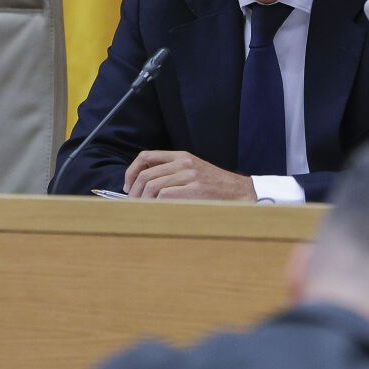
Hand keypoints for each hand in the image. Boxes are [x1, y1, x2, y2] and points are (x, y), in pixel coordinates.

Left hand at [123, 150, 256, 200]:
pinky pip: (165, 196)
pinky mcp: (195, 190)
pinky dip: (156, 205)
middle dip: (134, 192)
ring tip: (143, 211)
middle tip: (132, 205)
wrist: (240, 192)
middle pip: (146, 175)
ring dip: (143, 201)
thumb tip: (143, 185)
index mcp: (181, 156)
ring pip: (153, 187)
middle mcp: (184, 163)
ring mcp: (190, 176)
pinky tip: (157, 212)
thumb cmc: (215, 185)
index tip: (128, 187)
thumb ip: (171, 172)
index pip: (146, 157)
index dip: (131, 172)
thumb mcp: (192, 170)